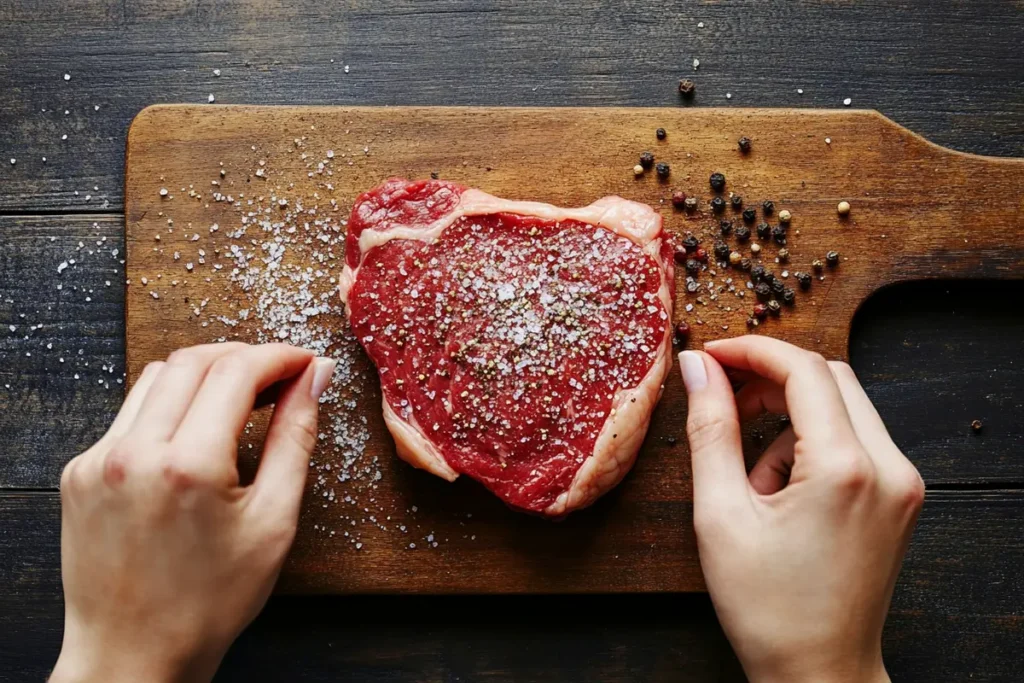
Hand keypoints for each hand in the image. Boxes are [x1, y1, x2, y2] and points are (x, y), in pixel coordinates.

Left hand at [50, 343, 335, 682]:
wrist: (134, 655)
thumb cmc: (210, 601)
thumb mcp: (273, 521)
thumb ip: (295, 438)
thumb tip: (315, 379)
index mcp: (187, 466)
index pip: (237, 372)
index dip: (279, 357)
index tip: (304, 363)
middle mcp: (133, 453)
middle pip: (194, 361)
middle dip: (244, 357)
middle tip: (281, 376)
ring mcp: (98, 460)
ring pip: (157, 376)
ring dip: (204, 374)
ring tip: (242, 398)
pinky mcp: (80, 471)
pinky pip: (130, 412)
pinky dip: (169, 405)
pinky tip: (196, 431)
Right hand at [679, 336, 923, 682]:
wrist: (818, 673)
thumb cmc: (766, 607)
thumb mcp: (720, 513)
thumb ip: (709, 428)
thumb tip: (696, 368)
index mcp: (845, 469)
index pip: (803, 370)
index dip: (751, 351)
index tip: (710, 356)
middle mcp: (888, 467)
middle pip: (830, 378)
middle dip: (771, 379)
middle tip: (723, 398)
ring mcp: (901, 483)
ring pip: (843, 406)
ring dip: (789, 417)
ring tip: (751, 476)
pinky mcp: (900, 497)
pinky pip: (855, 439)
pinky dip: (811, 444)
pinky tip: (781, 491)